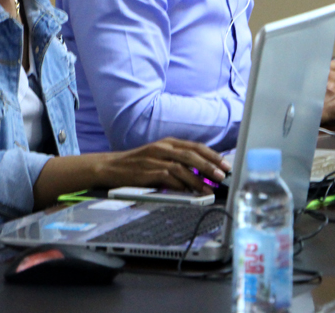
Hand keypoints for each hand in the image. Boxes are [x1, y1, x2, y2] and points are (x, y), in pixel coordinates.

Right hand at [100, 137, 230, 194]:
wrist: (109, 167)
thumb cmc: (136, 165)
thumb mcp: (158, 158)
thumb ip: (177, 162)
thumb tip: (201, 175)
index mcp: (167, 143)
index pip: (195, 147)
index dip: (212, 155)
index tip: (225, 165)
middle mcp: (162, 147)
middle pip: (191, 154)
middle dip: (209, 165)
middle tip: (222, 176)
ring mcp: (153, 159)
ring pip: (181, 166)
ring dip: (197, 178)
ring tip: (209, 189)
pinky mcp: (146, 171)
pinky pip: (167, 177)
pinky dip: (179, 184)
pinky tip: (188, 192)